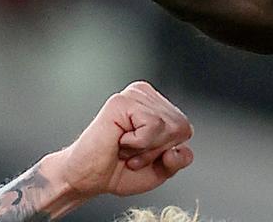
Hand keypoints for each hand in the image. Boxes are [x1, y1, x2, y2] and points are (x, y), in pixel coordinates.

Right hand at [53, 81, 193, 198]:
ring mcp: (134, 94)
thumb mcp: (160, 170)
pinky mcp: (121, 101)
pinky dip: (138, 143)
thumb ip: (179, 160)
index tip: (142, 154)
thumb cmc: (118, 170)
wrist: (86, 179)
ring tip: (125, 147)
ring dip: (146, 148)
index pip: (185, 128)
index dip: (167, 151)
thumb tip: (179, 150)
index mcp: (157, 105)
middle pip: (180, 126)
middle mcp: (146, 95)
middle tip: (132, 153)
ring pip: (168, 126)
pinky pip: (152, 126)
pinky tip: (120, 141)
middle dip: (157, 149)